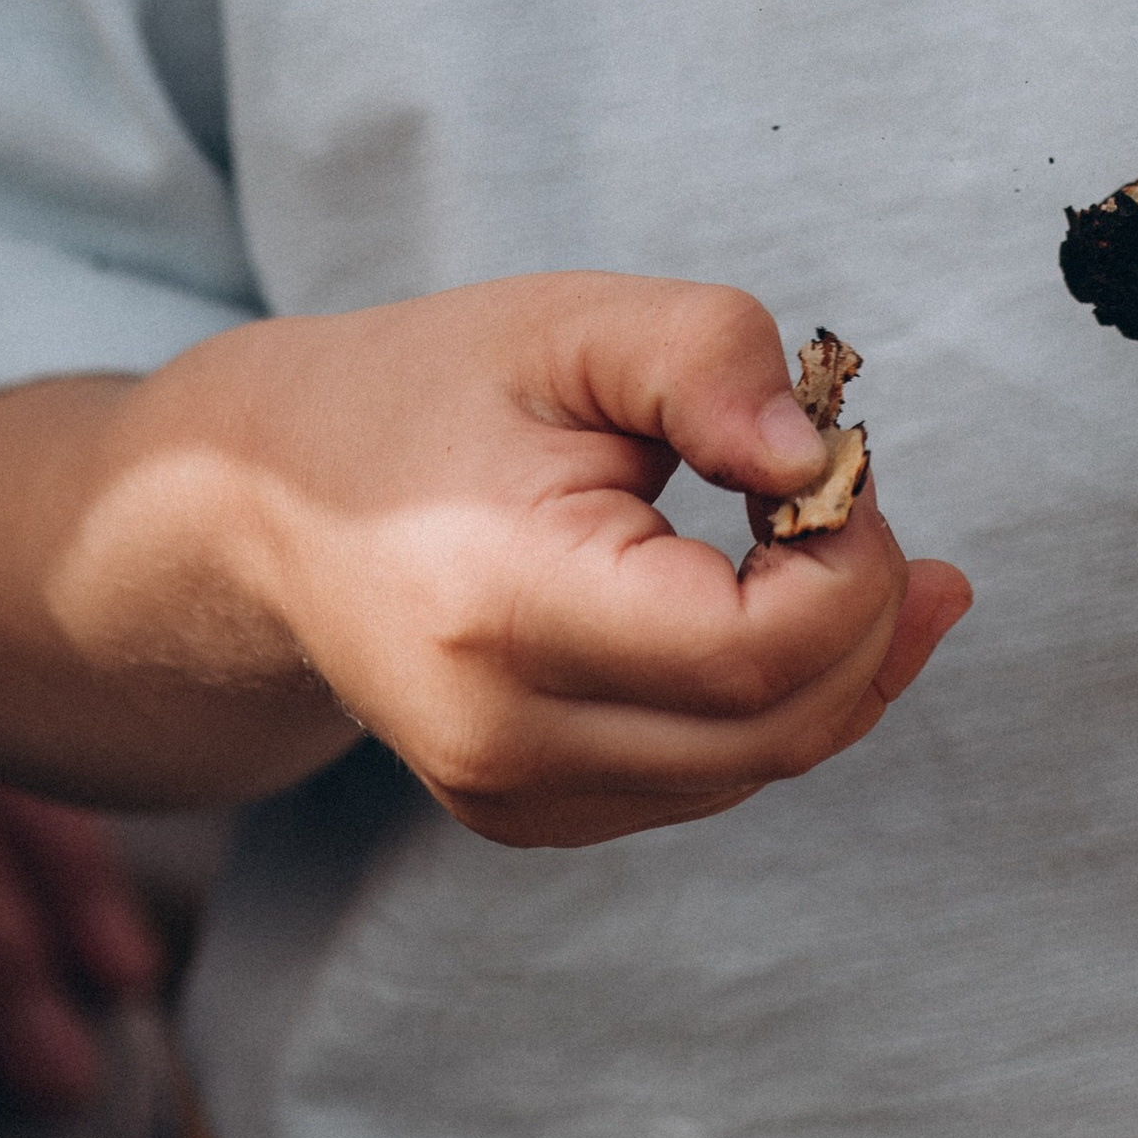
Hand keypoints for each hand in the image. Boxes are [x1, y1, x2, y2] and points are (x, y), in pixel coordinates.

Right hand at [226, 275, 974, 847]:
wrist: (272, 498)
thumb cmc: (430, 391)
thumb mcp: (570, 322)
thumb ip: (708, 360)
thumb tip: (818, 460)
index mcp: (503, 605)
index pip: (750, 650)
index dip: (850, 565)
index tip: (840, 462)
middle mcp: (502, 738)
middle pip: (773, 728)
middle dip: (866, 612)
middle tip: (858, 489)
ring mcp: (509, 798)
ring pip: (754, 769)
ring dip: (838, 661)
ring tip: (842, 533)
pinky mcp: (526, 815)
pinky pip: (704, 780)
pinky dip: (775, 700)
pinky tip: (793, 605)